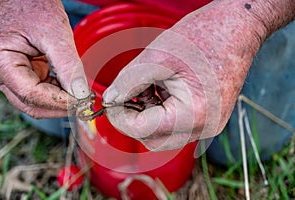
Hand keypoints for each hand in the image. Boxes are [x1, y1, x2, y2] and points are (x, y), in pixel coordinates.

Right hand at [0, 0, 89, 117]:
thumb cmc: (31, 5)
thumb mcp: (54, 33)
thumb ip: (68, 64)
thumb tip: (81, 92)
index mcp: (3, 62)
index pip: (31, 94)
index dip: (58, 102)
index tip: (82, 101)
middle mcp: (4, 74)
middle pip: (32, 104)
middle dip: (60, 107)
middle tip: (84, 105)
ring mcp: (14, 75)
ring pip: (37, 100)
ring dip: (60, 102)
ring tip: (82, 97)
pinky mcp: (26, 72)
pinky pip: (42, 90)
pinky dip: (59, 93)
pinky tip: (73, 89)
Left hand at [103, 0, 294, 150]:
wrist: (237, 29)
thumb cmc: (204, 37)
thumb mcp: (157, 56)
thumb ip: (129, 81)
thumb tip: (110, 98)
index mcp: (194, 114)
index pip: (142, 130)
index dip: (119, 117)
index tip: (110, 100)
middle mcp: (203, 127)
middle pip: (152, 139)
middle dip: (132, 119)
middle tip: (124, 94)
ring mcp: (207, 125)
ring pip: (161, 134)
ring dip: (145, 115)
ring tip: (147, 86)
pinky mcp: (205, 118)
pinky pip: (173, 125)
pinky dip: (158, 111)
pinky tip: (159, 89)